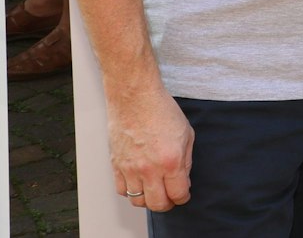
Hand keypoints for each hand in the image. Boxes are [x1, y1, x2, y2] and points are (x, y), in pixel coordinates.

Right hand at [106, 84, 193, 211]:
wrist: (135, 98)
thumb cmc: (161, 111)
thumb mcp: (186, 134)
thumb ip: (186, 160)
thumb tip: (183, 178)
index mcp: (170, 161)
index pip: (178, 194)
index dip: (183, 198)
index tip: (183, 195)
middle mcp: (149, 168)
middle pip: (157, 204)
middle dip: (167, 204)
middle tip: (170, 197)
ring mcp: (130, 168)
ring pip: (137, 200)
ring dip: (148, 199)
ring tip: (154, 190)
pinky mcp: (116, 165)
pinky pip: (121, 190)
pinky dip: (131, 191)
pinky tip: (139, 183)